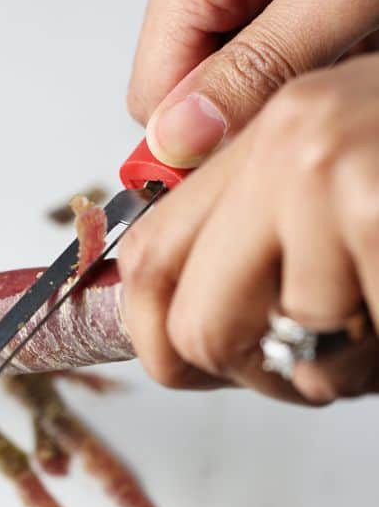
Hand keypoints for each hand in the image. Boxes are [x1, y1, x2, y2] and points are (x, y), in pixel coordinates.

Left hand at [119, 55, 378, 404]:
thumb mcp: (341, 172)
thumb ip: (261, 234)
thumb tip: (179, 323)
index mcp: (270, 131)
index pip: (150, 255)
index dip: (153, 334)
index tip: (180, 366)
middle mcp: (294, 149)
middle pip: (195, 322)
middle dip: (240, 375)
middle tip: (292, 372)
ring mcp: (343, 187)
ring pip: (293, 350)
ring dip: (340, 370)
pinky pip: (361, 356)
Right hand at [128, 0, 378, 166]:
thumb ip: (260, 69)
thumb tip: (179, 138)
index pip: (152, 88)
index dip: (202, 132)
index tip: (262, 143)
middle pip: (186, 65)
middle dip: (254, 86)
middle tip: (328, 66)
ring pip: (220, 42)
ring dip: (279, 59)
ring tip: (347, 30)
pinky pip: (247, 7)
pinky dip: (293, 25)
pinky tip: (339, 11)